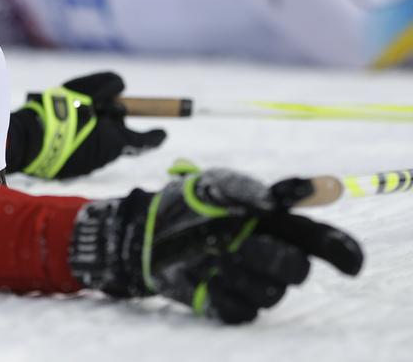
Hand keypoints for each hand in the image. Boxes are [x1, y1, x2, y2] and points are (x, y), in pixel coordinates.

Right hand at [8, 72, 165, 178]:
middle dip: (114, 127)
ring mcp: (86, 167)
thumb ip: (109, 83)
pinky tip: (61, 131)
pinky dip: (77, 142)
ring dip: (93, 134)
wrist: (27, 141)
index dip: (156, 136)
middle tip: (101, 110)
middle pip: (118, 142)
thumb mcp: (85, 87)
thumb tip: (121, 89)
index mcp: (114, 140)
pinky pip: (80, 155)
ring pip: (98, 148)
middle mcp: (105, 158)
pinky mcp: (69, 172)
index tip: (163, 131)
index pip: (145, 141)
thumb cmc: (57, 112)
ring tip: (72, 116)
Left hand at [69, 162, 363, 323]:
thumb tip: (278, 199)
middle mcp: (269, 257)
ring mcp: (249, 283)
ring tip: (212, 256)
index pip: (320, 241)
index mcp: (275, 226)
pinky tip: (204, 277)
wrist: (147, 231)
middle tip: (239, 244)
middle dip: (273, 258)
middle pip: (297, 271)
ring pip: (270, 295)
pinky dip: (222, 295)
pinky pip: (239, 312)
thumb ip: (246, 188)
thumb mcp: (213, 184)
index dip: (340, 251)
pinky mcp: (225, 303)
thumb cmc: (187, 203)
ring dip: (241, 275)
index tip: (350, 263)